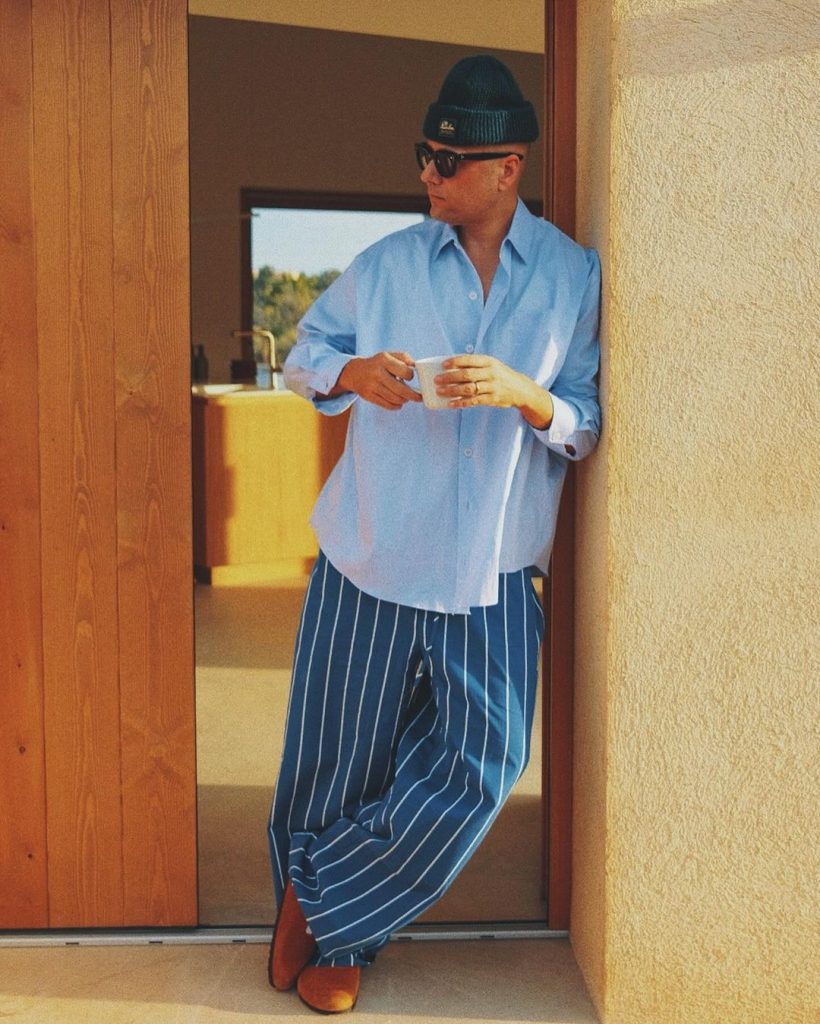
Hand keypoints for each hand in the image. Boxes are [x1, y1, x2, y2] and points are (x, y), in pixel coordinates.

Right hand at [337, 351, 421, 410]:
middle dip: (413, 395)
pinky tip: (399, 403)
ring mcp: (372, 386)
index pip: (405, 372)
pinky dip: (396, 406)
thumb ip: (404, 357)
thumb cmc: (376, 364)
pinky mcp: (369, 396)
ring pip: (395, 399)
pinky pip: (387, 405)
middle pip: (401, 389)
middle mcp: (377, 373)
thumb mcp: (388, 355)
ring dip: (404, 400)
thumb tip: (414, 366)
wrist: (354, 372)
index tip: (410, 377)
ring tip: (406, 398)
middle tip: (419, 397)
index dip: (411, 376)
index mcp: (384, 360)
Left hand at [436, 354, 553, 428]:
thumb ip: (475, 365)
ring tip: (440, 391)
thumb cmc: (500, 375)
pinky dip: (461, 402)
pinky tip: (451, 404)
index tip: (443, 365)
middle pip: (467, 374)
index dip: (455, 361)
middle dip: (450, 377)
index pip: (469, 359)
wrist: (520, 389)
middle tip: (437, 380)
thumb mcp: (492, 365)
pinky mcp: (492, 399)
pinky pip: (473, 401)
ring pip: (469, 388)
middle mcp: (490, 373)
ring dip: (452, 390)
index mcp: (489, 362)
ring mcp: (492, 387)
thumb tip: (452, 367)